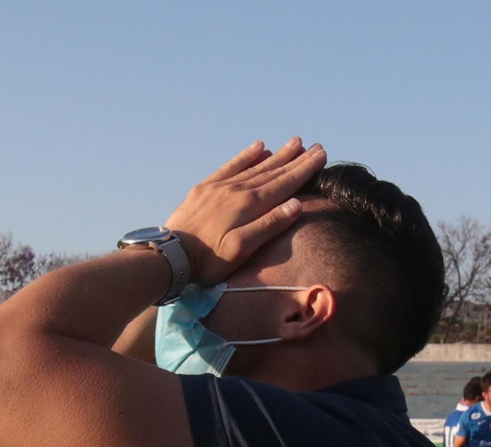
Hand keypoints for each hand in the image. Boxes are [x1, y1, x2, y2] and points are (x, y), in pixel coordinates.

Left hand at [165, 137, 327, 285]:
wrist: (169, 255)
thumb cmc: (209, 260)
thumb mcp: (242, 249)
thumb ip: (268, 225)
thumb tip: (295, 204)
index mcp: (249, 205)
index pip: (285, 184)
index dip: (304, 169)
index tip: (321, 155)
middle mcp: (237, 190)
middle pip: (273, 171)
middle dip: (296, 159)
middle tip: (315, 146)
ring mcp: (220, 186)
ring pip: (255, 166)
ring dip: (276, 154)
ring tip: (293, 143)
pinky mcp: (205, 188)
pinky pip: (230, 166)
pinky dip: (246, 155)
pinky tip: (258, 146)